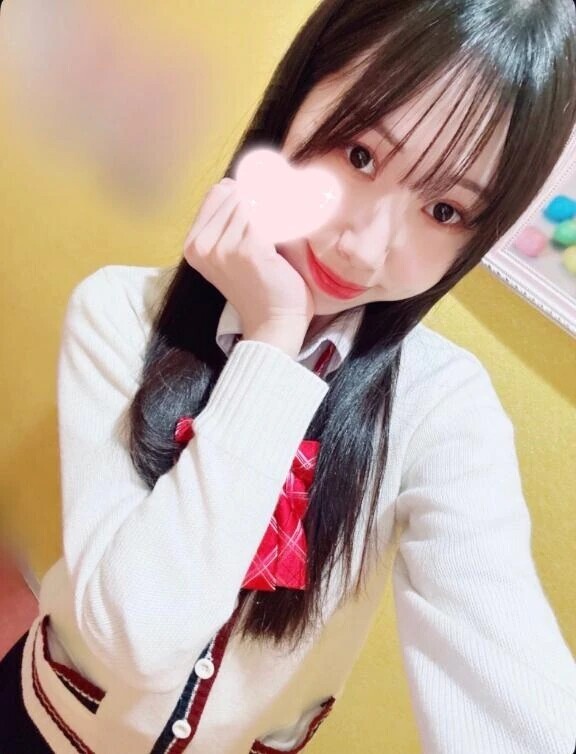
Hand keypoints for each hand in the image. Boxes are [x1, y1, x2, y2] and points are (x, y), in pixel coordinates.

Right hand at [183, 177, 314, 335]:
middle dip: (263, 197)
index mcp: (193, 244)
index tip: (267, 204)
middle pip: (237, 194)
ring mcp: (223, 248)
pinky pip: (270, 215)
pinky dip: (286, 216)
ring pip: (254, 202)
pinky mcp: (249, 250)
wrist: (273, 322)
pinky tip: (294, 228)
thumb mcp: (230, 253)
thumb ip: (228, 220)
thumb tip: (236, 182)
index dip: (245, 191)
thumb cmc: (259, 286)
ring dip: (276, 206)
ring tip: (290, 222)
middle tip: (285, 214)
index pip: (219, 192)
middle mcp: (202, 245)